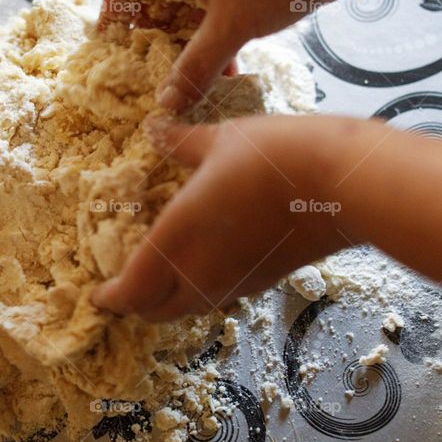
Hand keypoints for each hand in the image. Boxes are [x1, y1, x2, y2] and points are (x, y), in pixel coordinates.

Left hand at [91, 115, 441, 321]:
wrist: (344, 185)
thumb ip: (180, 143)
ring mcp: (236, 282)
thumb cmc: (274, 156)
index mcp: (177, 241)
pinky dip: (198, 293)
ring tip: (157, 282)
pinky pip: (217, 298)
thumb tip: (154, 130)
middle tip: (123, 291)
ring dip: (167, 303)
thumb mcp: (219, 140)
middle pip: (157, 311)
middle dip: (135, 306)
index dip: (110, 299)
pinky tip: (202, 269)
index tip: (98, 297)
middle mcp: (201, 273)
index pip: (131, 291)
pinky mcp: (264, 281)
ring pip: (189, 308)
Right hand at [100, 0, 416, 111]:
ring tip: (185, 91)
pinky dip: (220, 48)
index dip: (113, 11)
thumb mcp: (230, 24)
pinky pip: (223, 22)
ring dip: (190, 52)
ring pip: (193, 17)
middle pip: (158, 4)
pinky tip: (229, 79)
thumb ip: (195, 67)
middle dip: (153, 43)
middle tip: (147, 83)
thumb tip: (166, 103)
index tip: (109, 47)